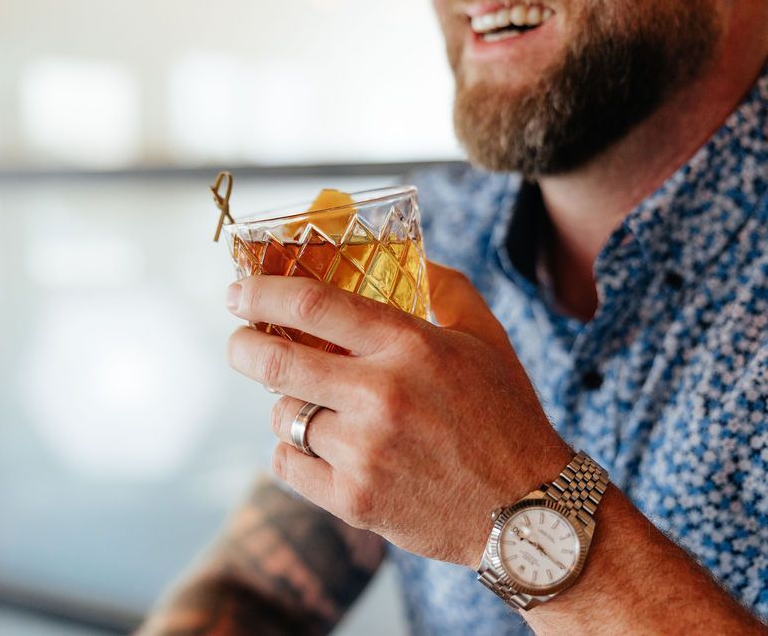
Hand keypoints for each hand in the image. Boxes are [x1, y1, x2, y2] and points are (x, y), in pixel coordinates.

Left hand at [225, 262, 573, 568]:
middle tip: (238, 342)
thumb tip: (406, 256)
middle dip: (242, 346)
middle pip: (276, 359)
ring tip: (313, 405)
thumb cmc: (506, 416)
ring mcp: (364, 452)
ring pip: (283, 413)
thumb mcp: (486, 337)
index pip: (312, 304)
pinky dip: (292, 451)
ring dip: (287, 404)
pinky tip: (315, 446)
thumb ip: (445, 286)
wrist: (529, 512)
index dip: (262, 292)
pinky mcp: (354, 500)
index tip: (238, 291)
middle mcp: (381, 395)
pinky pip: (287, 464)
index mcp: (410, 346)